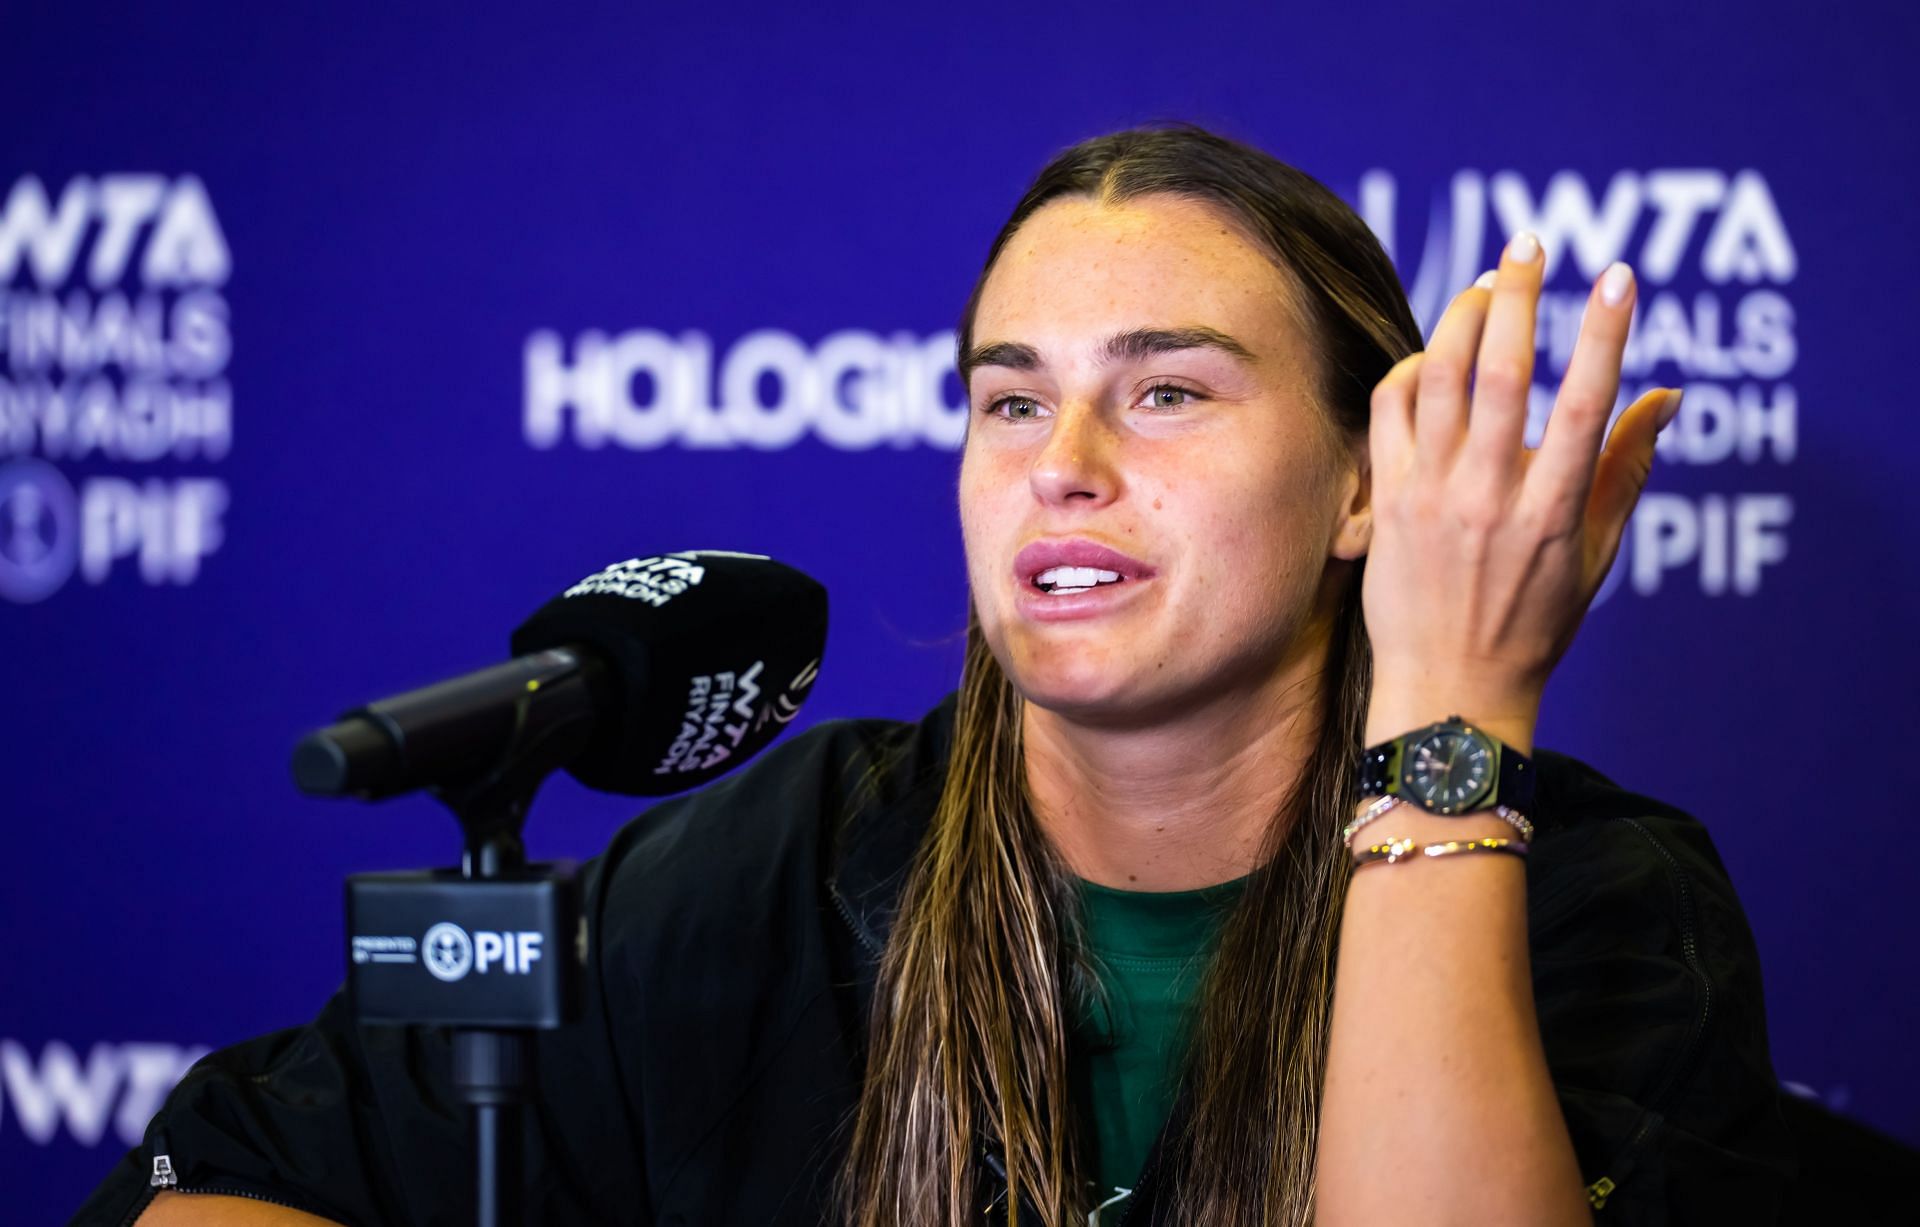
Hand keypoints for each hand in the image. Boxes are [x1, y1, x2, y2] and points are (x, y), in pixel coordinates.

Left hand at [1360, 231, 1679, 751]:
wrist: (1450, 692)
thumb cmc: (1533, 624)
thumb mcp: (1596, 555)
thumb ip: (1628, 469)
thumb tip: (1667, 394)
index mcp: (1556, 511)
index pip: (1587, 403)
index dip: (1605, 332)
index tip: (1618, 275)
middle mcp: (1492, 496)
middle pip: (1503, 370)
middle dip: (1518, 294)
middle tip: (1529, 244)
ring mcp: (1434, 495)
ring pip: (1440, 378)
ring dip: (1461, 316)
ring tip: (1484, 282)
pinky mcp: (1390, 499)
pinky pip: (1392, 410)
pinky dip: (1413, 369)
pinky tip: (1435, 353)